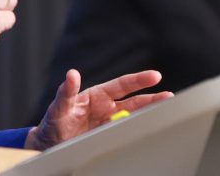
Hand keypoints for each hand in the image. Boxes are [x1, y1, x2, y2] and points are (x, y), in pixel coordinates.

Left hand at [25, 69, 172, 150]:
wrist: (50, 145)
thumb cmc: (53, 123)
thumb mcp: (58, 107)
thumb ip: (66, 92)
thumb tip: (72, 74)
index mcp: (97, 96)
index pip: (122, 85)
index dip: (139, 80)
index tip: (155, 76)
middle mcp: (107, 108)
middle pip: (134, 101)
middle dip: (152, 99)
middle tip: (169, 97)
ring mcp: (110, 123)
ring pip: (134, 117)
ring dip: (148, 115)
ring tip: (165, 112)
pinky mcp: (109, 137)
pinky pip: (126, 133)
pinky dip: (138, 131)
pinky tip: (148, 131)